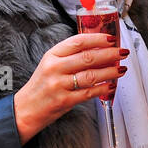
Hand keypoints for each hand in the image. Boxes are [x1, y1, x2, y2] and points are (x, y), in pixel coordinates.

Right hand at [13, 33, 128, 144]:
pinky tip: (112, 86)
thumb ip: (70, 55)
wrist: (25, 109)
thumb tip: (98, 48)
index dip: (97, 39)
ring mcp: (59, 85)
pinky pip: (89, 93)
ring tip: (121, 69)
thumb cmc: (42, 86)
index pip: (78, 42)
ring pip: (91, 75)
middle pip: (88, 57)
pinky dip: (103, 89)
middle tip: (122, 53)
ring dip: (110, 72)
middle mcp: (55, 68)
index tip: (111, 39)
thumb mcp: (50, 64)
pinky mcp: (64, 101)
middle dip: (110, 54)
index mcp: (52, 55)